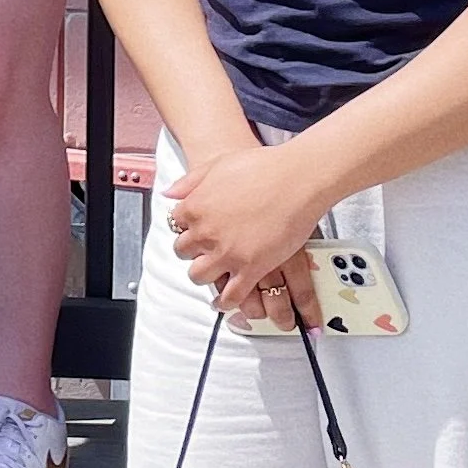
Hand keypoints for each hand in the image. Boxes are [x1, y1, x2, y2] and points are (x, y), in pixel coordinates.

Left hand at [162, 141, 325, 324]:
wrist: (298, 178)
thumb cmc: (263, 167)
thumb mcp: (218, 165)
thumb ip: (190, 181)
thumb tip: (170, 193)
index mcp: (195, 207)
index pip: (175, 223)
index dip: (186, 227)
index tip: (194, 229)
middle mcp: (206, 233)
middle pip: (183, 252)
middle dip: (192, 251)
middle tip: (203, 250)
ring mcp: (227, 253)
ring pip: (200, 276)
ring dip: (205, 275)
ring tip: (213, 274)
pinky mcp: (251, 268)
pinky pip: (230, 295)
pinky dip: (225, 302)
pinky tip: (225, 301)